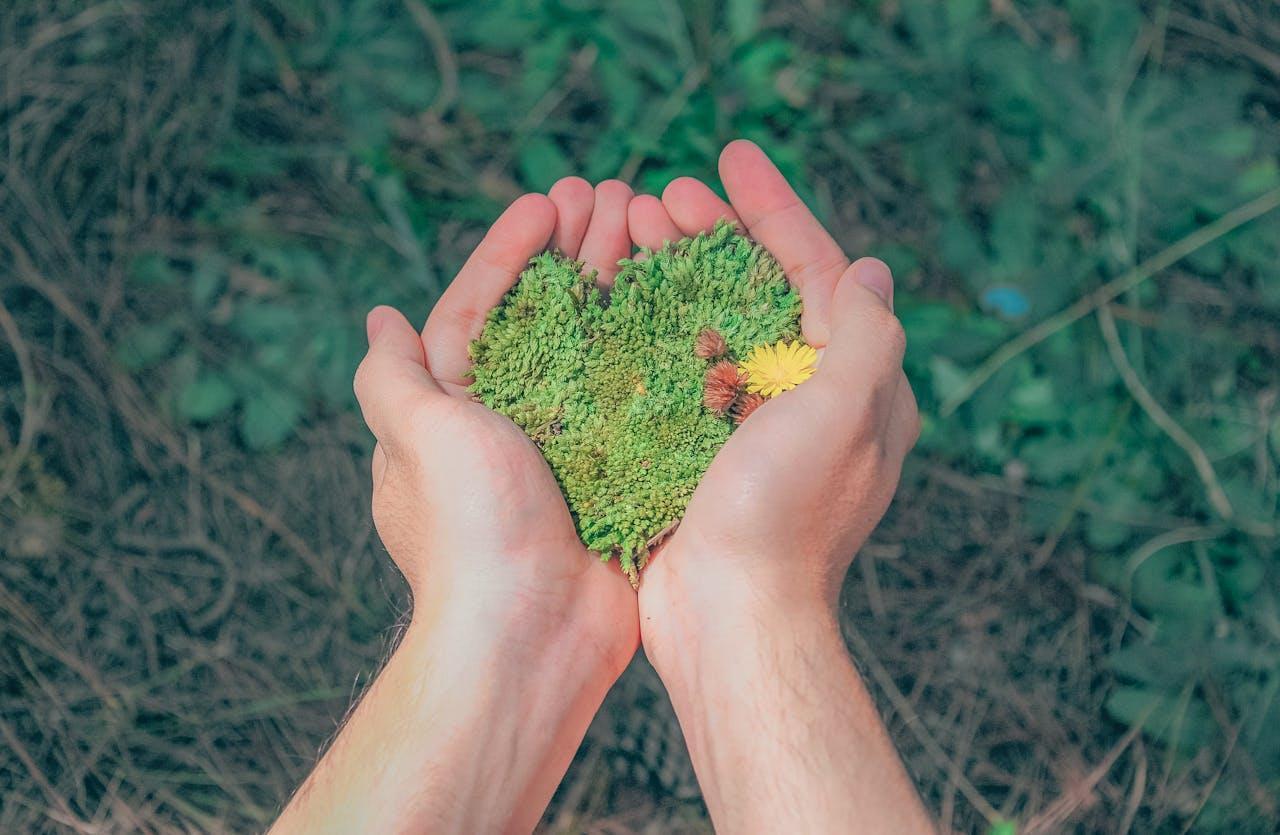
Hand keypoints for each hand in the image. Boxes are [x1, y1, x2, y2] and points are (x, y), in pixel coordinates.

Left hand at [355, 185, 638, 663]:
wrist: (533, 635)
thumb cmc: (470, 529)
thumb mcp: (417, 437)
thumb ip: (392, 376)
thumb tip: (380, 319)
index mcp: (454, 412)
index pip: (479, 310)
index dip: (511, 251)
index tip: (549, 201)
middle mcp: (510, 427)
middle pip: (546, 319)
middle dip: (575, 255)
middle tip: (615, 197)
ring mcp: (568, 451)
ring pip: (598, 349)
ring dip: (620, 287)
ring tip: (651, 228)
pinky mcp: (619, 474)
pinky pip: (640, 398)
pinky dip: (658, 350)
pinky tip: (686, 304)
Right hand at [628, 139, 919, 653]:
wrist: (730, 619)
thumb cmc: (786, 518)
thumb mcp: (843, 415)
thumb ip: (866, 336)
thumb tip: (872, 270)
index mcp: (856, 386)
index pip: (820, 272)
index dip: (775, 209)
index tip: (730, 156)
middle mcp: (810, 399)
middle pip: (762, 291)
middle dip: (715, 235)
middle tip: (659, 196)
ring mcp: (754, 426)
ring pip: (716, 325)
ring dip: (676, 274)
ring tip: (628, 231)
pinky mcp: (705, 451)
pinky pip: (683, 370)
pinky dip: (654, 329)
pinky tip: (617, 300)